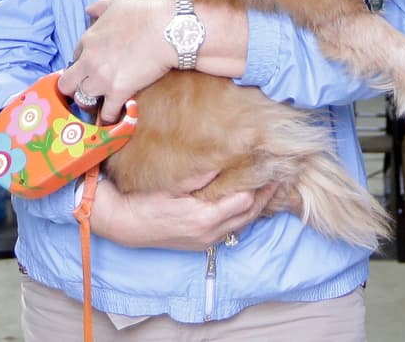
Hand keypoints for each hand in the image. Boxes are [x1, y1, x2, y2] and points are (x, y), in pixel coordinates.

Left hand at [59, 0, 175, 123]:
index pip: (75, 56)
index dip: (82, 63)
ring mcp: (102, 78)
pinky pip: (106, 112)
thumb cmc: (145, 13)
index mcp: (88, 39)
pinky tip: (112, 118)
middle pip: (68, 82)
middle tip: (84, 90)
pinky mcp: (119, 91)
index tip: (90, 67)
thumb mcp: (117, 3)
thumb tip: (88, 10)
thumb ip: (99, 7)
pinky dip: (108, 117)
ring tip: (100, 103)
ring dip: (92, 100)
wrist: (168, 29)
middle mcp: (89, 60)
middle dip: (73, 87)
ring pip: (84, 97)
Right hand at [91, 170, 278, 249]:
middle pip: (249, 214)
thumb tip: (222, 160)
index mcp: (204, 216)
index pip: (244, 200)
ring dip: (256, 207)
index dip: (259, 184)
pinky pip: (231, 230)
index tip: (269, 168)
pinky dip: (242, 216)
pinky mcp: (202, 244)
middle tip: (279, 178)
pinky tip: (245, 203)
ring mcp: (207, 241)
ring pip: (242, 224)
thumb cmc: (143, 201)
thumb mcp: (170, 184)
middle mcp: (210, 232)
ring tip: (267, 189)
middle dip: (265, 196)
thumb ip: (198, 174)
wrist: (125, 225)